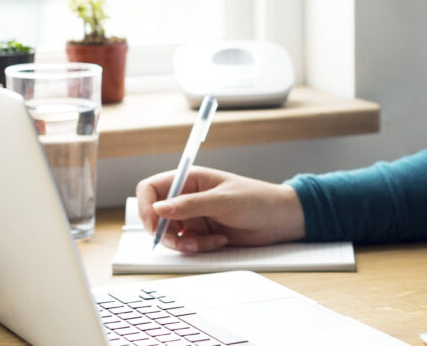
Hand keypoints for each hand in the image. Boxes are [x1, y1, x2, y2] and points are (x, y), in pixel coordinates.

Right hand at [135, 166, 304, 252]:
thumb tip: (158, 208)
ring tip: (207, 242)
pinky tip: (218, 241)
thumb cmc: (257, 200)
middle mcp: (188, 197)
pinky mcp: (202, 232)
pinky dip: (198, 247)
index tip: (154, 225)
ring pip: (169, 234)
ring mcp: (194, 216)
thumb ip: (190, 205)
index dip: (146, 207)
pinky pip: (186, 244)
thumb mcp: (223, 201)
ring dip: (184, 243)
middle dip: (165, 232)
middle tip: (182, 241)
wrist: (280, 219)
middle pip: (155, 216)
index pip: (151, 189)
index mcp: (190, 179)